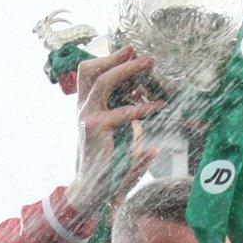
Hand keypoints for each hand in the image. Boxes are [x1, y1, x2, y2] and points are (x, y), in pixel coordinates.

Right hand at [69, 48, 164, 213]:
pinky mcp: (96, 129)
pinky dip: (142, 107)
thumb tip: (152, 100)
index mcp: (87, 107)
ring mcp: (87, 117)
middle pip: (89, 70)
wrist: (93, 191)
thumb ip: (127, 115)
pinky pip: (122, 110)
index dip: (107, 59)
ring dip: (126, 70)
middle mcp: (84, 109)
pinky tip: (158, 105)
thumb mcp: (119, 134)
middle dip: (114, 57)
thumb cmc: (108, 164)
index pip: (88, 74)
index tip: (129, 50)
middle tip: (137, 52)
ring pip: (101, 82)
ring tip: (147, 64)